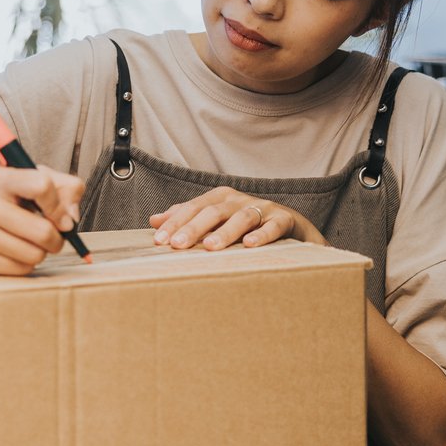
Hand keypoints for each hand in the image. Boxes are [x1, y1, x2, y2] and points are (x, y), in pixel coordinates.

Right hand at [0, 165, 85, 275]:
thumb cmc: (2, 202)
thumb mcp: (29, 182)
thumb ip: (63, 188)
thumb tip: (71, 218)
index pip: (41, 185)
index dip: (59, 205)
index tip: (60, 216)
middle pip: (42, 230)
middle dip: (57, 238)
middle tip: (52, 236)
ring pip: (35, 254)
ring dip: (41, 252)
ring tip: (30, 242)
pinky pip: (20, 269)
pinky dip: (26, 264)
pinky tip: (16, 252)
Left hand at [149, 186, 322, 250]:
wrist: (291, 227)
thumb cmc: (247, 226)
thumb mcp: (216, 221)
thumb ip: (187, 219)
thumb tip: (154, 220)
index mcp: (220, 198)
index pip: (193, 208)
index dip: (175, 222)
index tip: (159, 240)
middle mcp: (239, 200)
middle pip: (213, 211)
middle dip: (193, 227)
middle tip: (176, 244)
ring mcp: (263, 208)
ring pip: (242, 218)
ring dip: (225, 232)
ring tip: (210, 247)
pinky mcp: (284, 219)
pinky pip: (273, 226)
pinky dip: (262, 235)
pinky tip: (250, 245)